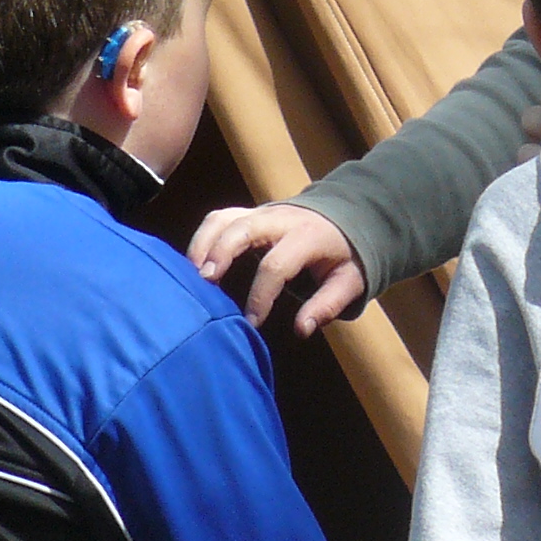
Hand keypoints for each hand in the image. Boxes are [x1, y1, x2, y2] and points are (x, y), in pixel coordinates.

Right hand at [189, 202, 368, 337]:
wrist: (343, 218)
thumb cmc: (343, 255)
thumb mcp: (349, 280)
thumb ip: (328, 304)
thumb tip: (301, 329)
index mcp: (308, 236)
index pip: (277, 264)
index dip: (261, 294)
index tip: (251, 322)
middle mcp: (281, 219)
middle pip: (243, 228)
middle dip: (221, 253)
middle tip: (205, 282)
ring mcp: (261, 212)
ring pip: (224, 218)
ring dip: (203, 244)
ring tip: (190, 275)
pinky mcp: (247, 213)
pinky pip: (218, 219)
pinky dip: (201, 239)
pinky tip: (193, 266)